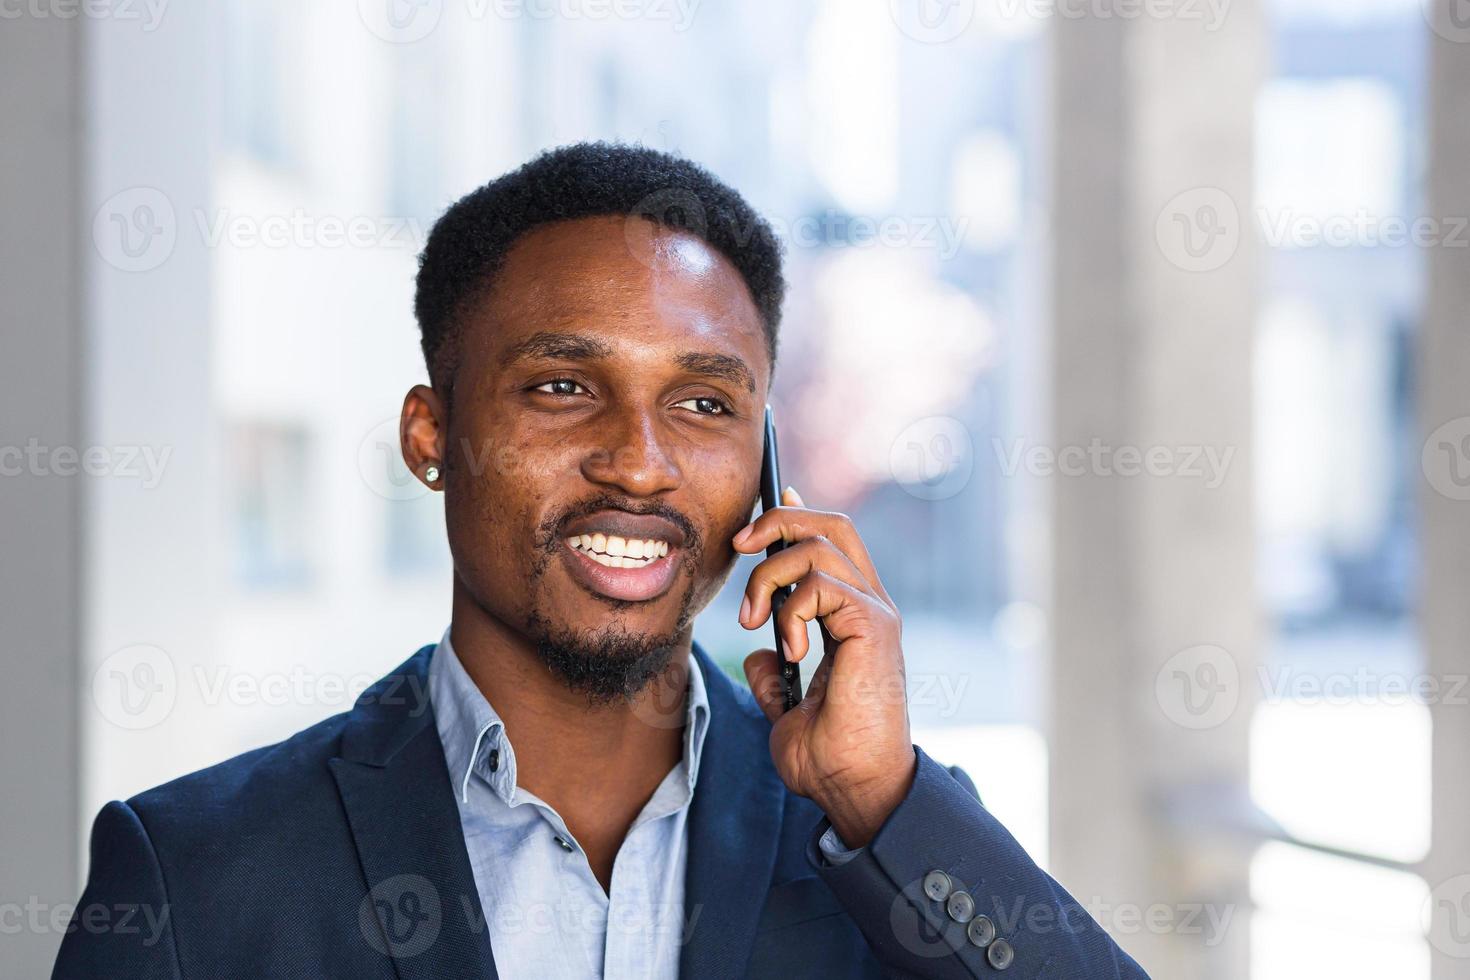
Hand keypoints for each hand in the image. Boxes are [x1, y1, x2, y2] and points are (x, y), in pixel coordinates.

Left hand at [734, 487, 916, 846]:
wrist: (857, 789)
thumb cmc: (831, 759)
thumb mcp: (787, 711)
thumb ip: (775, 677)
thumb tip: (758, 655)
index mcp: (854, 617)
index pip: (832, 542)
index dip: (799, 513)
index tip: (771, 498)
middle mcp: (870, 606)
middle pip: (832, 524)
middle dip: (780, 519)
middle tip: (739, 544)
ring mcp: (875, 613)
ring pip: (819, 546)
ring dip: (770, 575)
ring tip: (753, 620)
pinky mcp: (874, 627)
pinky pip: (822, 584)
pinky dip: (791, 609)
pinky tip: (789, 648)